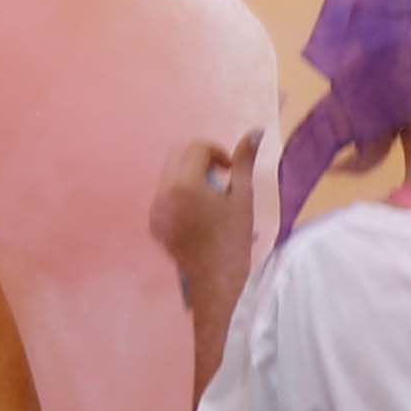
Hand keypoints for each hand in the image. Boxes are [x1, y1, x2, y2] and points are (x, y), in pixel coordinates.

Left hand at [144, 132, 257, 282]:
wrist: (216, 279)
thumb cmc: (234, 237)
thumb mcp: (243, 196)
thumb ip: (244, 161)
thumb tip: (256, 131)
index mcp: (185, 184)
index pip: (197, 148)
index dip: (217, 152)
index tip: (231, 170)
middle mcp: (163, 193)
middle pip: (180, 158)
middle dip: (202, 162)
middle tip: (222, 182)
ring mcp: (155, 210)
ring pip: (170, 176)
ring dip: (191, 177)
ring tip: (211, 200)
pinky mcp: (153, 224)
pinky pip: (164, 196)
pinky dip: (181, 196)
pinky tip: (199, 216)